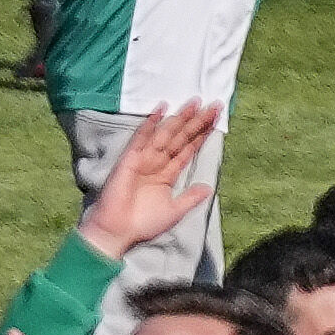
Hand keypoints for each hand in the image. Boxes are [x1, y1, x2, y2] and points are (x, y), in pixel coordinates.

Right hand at [72, 100, 222, 259]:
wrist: (119, 231)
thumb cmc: (143, 223)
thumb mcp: (174, 211)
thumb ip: (190, 198)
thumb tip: (208, 187)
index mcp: (168, 173)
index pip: (188, 149)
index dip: (202, 134)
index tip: (216, 120)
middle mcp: (158, 162)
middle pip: (181, 137)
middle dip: (196, 122)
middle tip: (213, 105)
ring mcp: (144, 158)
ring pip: (166, 134)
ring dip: (180, 118)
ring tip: (195, 103)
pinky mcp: (130, 159)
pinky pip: (141, 138)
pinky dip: (150, 123)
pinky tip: (161, 109)